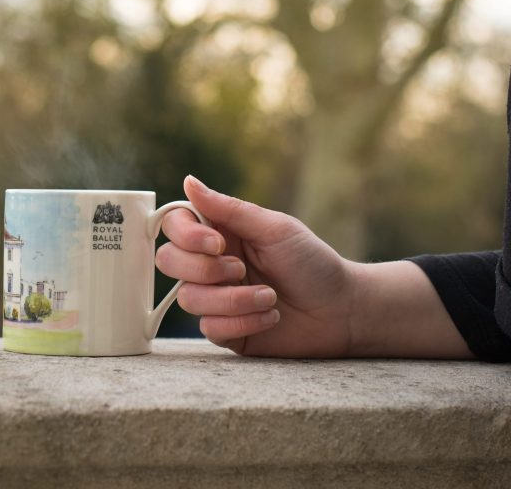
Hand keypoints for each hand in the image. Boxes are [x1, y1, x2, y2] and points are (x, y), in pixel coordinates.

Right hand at [156, 175, 354, 356]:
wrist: (341, 311)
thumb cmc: (312, 262)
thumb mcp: (274, 229)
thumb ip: (228, 208)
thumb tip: (188, 180)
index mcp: (220, 232)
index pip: (175, 225)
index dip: (186, 236)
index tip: (218, 244)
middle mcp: (211, 262)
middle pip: (169, 261)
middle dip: (205, 269)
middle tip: (241, 269)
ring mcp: (216, 297)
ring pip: (188, 298)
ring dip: (232, 299)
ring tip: (270, 298)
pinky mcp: (225, 329)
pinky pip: (208, 328)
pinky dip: (242, 323)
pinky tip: (270, 318)